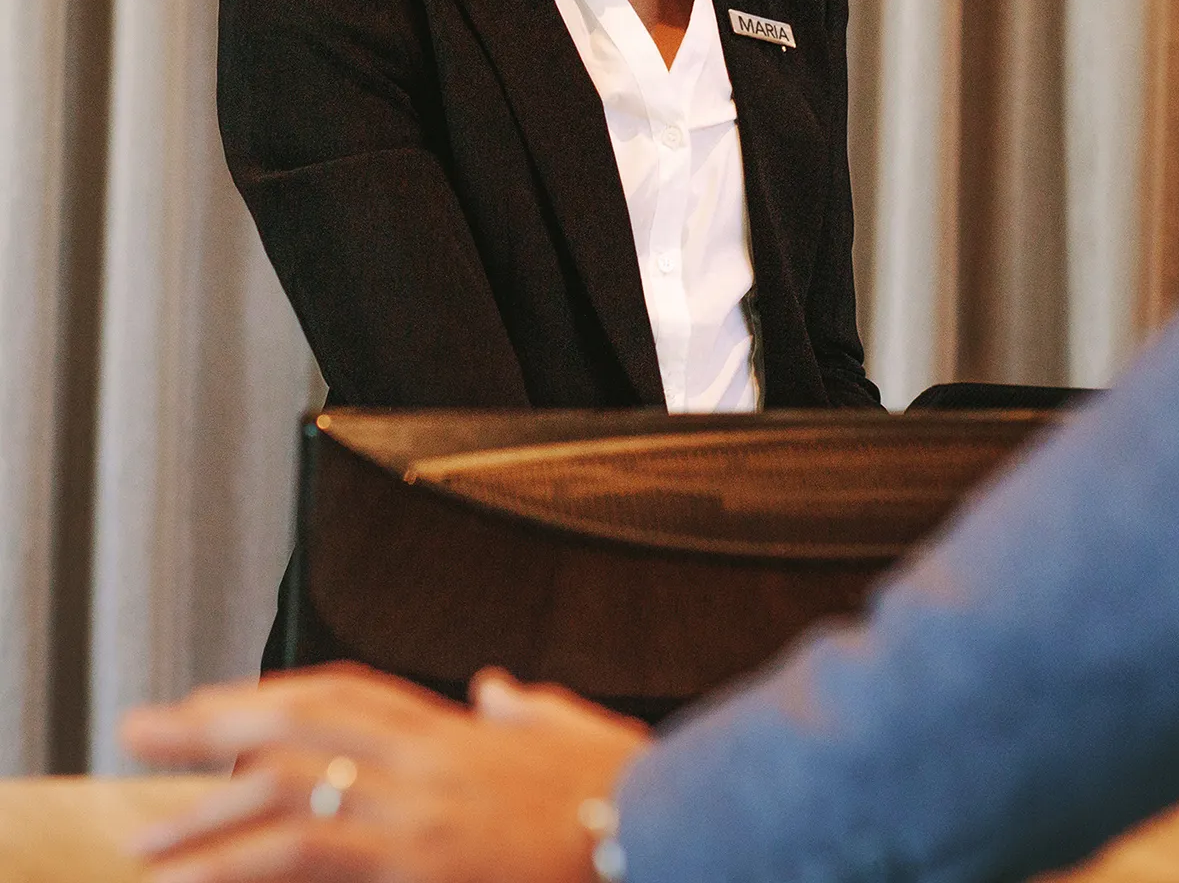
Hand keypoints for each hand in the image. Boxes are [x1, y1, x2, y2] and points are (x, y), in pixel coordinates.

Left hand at [121, 661, 651, 882]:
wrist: (657, 830)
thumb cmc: (621, 792)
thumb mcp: (569, 735)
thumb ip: (525, 712)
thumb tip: (500, 693)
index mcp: (456, 730)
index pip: (347, 692)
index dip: (278, 694)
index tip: (222, 704)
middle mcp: (427, 756)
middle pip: (299, 721)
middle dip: (212, 725)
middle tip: (143, 730)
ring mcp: (418, 805)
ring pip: (289, 785)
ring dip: (208, 811)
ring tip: (147, 839)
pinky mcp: (417, 858)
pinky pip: (310, 853)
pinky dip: (246, 862)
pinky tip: (200, 878)